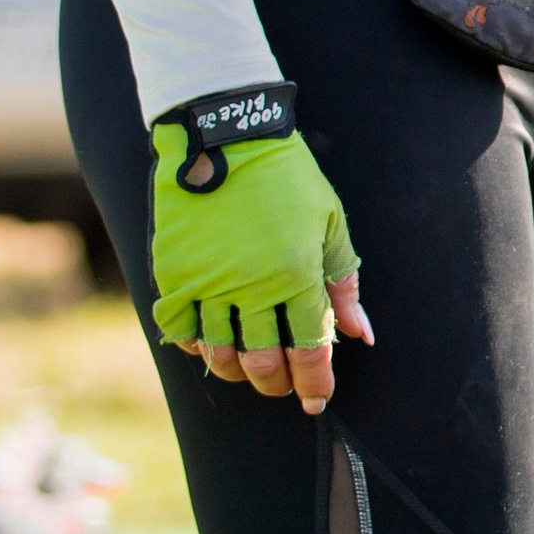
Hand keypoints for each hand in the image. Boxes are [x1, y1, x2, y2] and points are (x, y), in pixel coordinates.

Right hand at [148, 89, 369, 417]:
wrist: (225, 133)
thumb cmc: (288, 177)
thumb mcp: (330, 223)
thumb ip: (344, 282)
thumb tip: (361, 334)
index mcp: (296, 273)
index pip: (309, 349)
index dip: (314, 382)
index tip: (316, 399)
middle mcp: (250, 284)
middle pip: (262, 362)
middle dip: (277, 383)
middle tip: (283, 385)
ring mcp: (206, 280)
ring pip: (218, 353)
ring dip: (236, 371)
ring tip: (248, 369)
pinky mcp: (172, 270)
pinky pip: (179, 327)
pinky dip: (194, 345)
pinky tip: (209, 344)